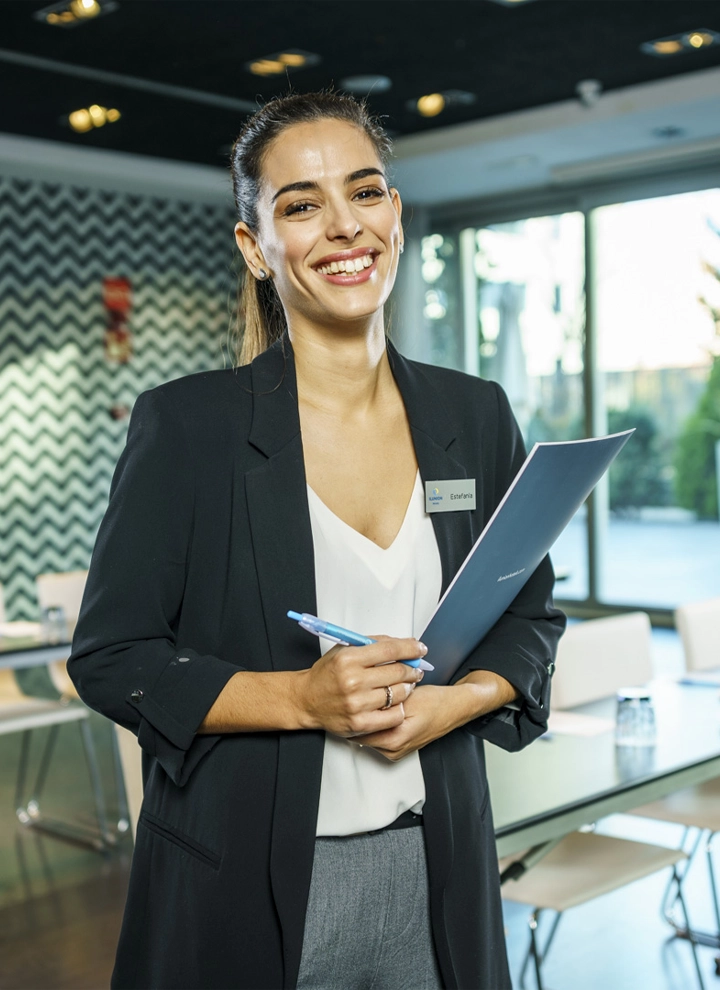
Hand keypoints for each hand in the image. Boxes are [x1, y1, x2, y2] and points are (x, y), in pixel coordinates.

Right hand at [296, 635, 425, 737]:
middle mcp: (353, 681)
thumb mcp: (344, 650)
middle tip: (416, 669)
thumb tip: (402, 644)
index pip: (389, 650)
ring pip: (398, 693)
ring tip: (405, 685)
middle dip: (412, 669)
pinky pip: (393, 716)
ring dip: (408, 688)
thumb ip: (371, 645)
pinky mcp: (360, 723)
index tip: (420, 648)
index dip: (410, 648)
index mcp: (348, 659)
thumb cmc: (326, 675)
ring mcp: (357, 704)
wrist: (306, 700)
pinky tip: (395, 702)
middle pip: (398, 671)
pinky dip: (399, 708)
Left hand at [359, 670, 518, 760]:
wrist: (454, 708)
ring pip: (370, 734)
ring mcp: (396, 750)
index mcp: (394, 740)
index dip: (353, 711)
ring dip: (368, 719)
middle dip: (359, 715)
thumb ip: (381, 703)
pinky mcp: (398, 747)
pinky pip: (379, 735)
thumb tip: (360, 700)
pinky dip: (377, 722)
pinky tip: (382, 709)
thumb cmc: (435, 702)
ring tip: (371, 701)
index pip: (358, 730)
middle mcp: (393, 750)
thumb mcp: (404, 698)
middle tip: (357, 696)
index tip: (349, 698)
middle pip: (362, 733)